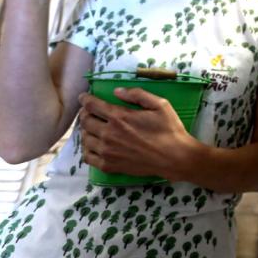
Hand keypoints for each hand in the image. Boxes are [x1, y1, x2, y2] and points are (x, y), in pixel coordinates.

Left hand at [78, 88, 195, 179]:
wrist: (174, 157)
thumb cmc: (169, 129)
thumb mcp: (160, 105)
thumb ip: (137, 94)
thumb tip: (117, 91)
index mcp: (120, 117)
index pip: (92, 105)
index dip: (85, 99)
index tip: (84, 97)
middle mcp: (109, 134)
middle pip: (85, 121)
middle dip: (84, 113)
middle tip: (88, 111)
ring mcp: (107, 151)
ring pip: (84, 138)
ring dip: (84, 130)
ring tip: (90, 128)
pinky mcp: (109, 165)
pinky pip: (88, 157)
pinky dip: (86, 149)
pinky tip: (92, 145)